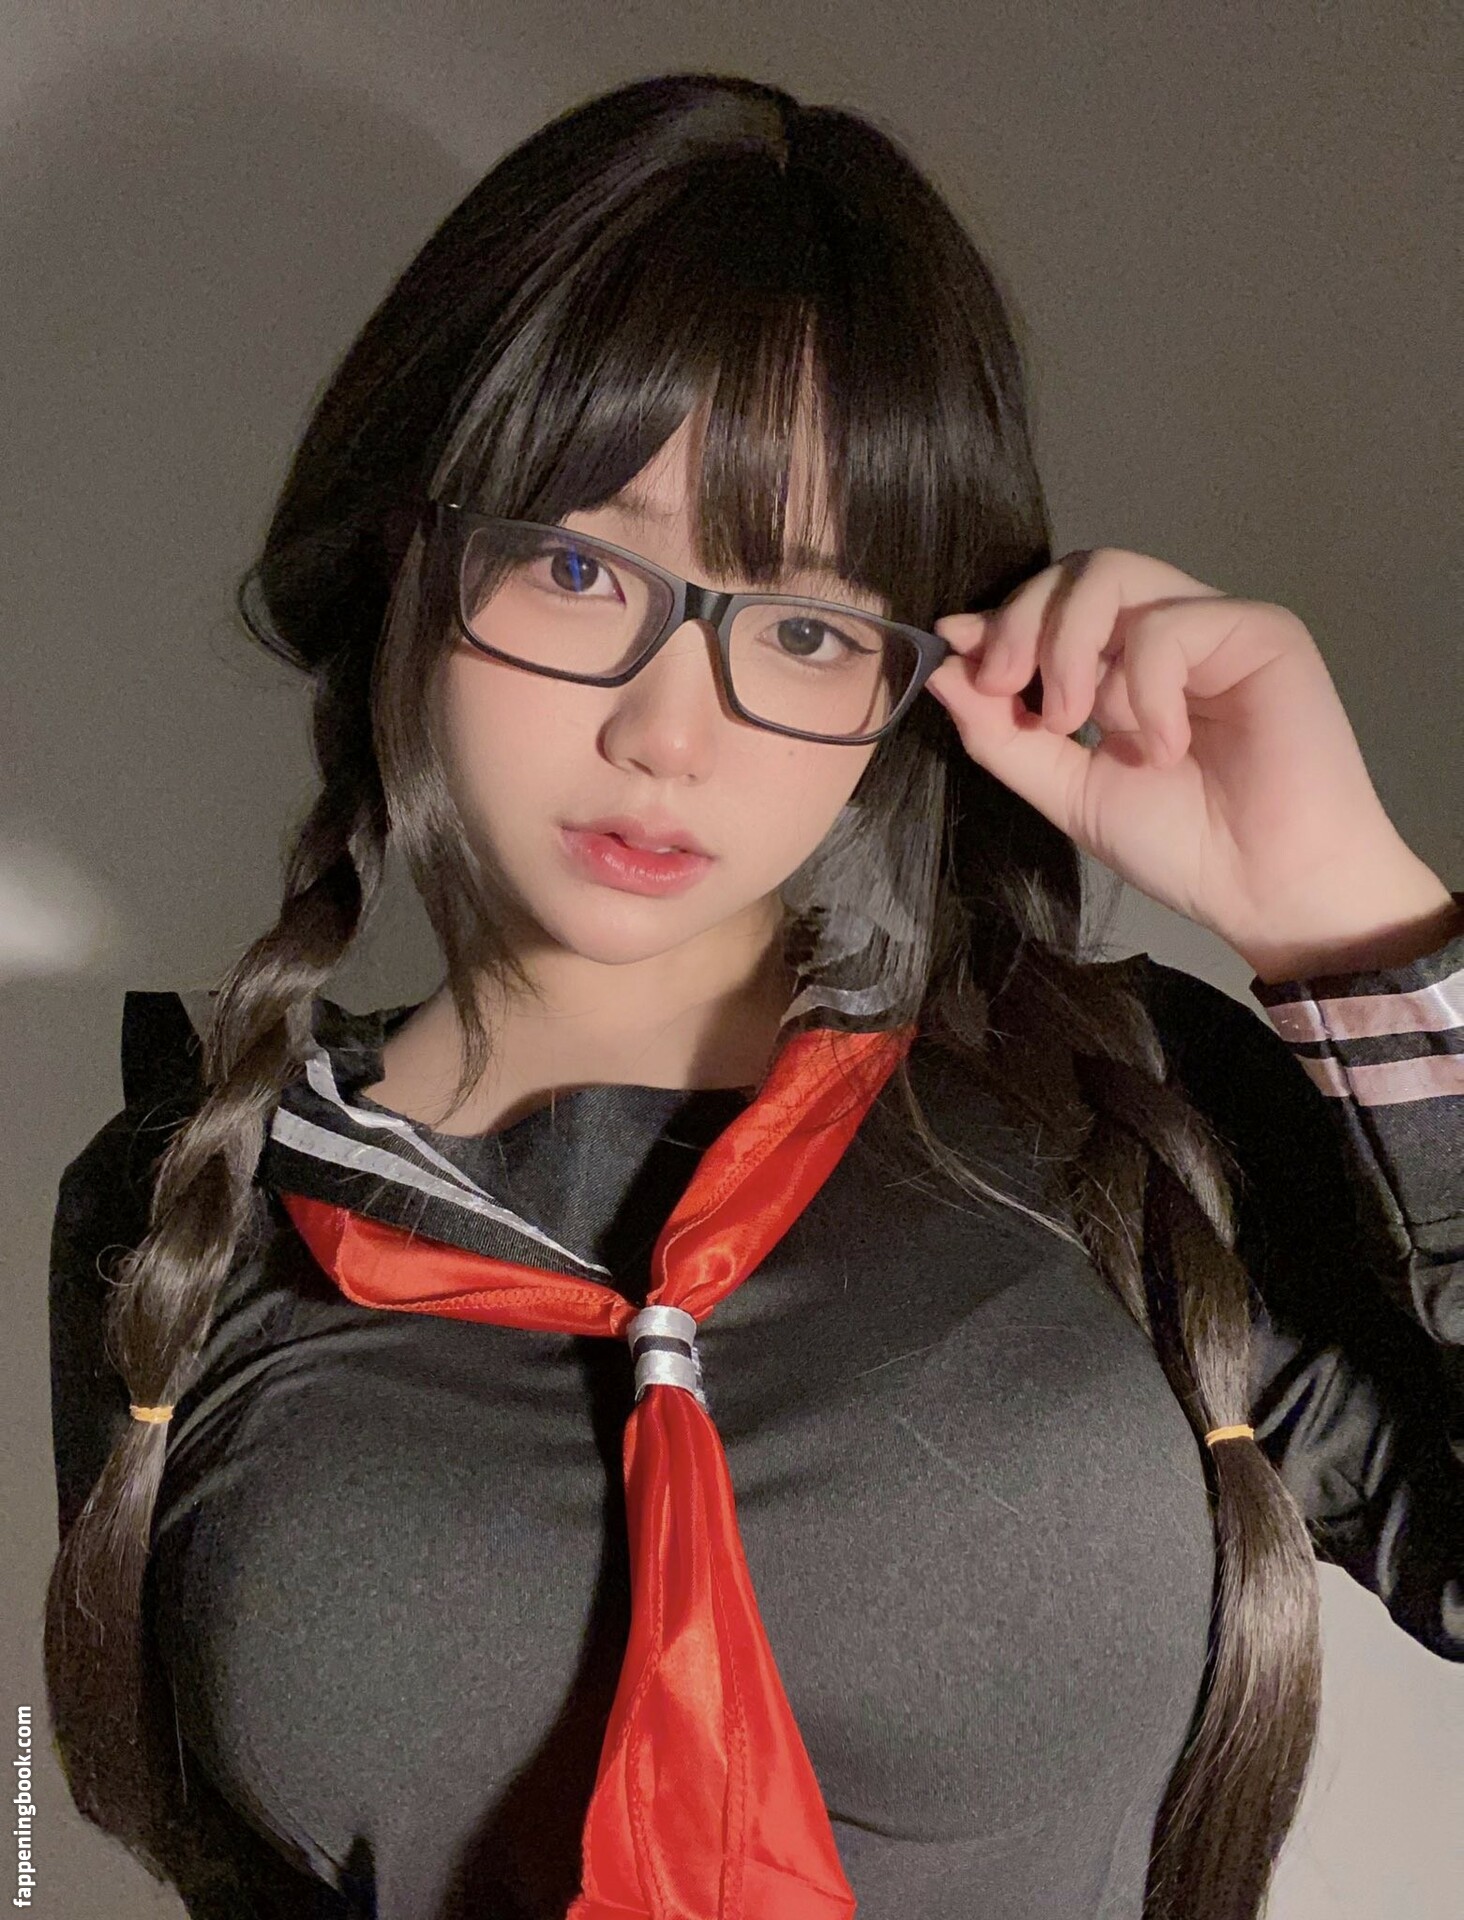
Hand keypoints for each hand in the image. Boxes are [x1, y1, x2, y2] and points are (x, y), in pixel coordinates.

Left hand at [923, 548, 1440, 969]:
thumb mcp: (1068, 789)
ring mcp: (1215, 623)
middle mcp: (1168, 629)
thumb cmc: (1182, 845)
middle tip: (1008, 691)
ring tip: (1077, 724)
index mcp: (1122, 662)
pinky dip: (1143, 690)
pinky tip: (1163, 748)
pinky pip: (1167, 626)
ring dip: (1070, 648)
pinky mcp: (1262, 630)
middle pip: (1076, 571)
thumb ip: (1003, 733)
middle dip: (1022, 623)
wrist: (1267, 891)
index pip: (1052, 601)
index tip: (957, 658)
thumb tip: (939, 665)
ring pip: (1113, 575)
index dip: (998, 620)